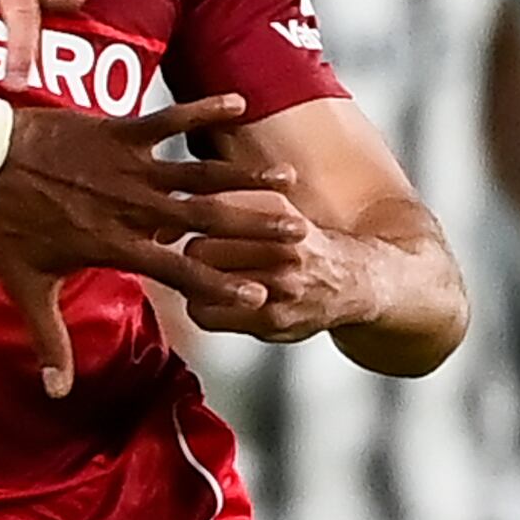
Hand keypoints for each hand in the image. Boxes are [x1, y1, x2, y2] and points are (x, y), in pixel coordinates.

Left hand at [0, 94, 306, 393]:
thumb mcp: (26, 287)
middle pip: (204, 221)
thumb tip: (55, 393)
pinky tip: (238, 102)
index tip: (261, 298)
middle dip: (253, 230)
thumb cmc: (1, 224)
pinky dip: (202, 110)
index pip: (178, 272)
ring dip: (243, 175)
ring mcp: (127, 167)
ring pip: (197, 172)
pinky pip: (168, 119)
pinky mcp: (118, 131)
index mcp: (115, 245)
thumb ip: (49, 340)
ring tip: (287, 179)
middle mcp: (131, 207)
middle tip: (298, 237)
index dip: (219, 287)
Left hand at [172, 206, 392, 350]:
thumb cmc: (301, 242)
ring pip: (205, 283)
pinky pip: (209, 315)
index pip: (210, 209)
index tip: (168, 223)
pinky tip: (209, 301)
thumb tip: (172, 205)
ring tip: (199, 275)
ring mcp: (280, 287)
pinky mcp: (272, 319)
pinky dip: (201, 307)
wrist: (352, 281)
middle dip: (190, 250)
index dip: (183, 216)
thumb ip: (232, 200)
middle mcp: (282, 246)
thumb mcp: (275, 206)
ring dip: (193, 280)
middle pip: (201, 248)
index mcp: (278, 208)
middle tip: (190, 253)